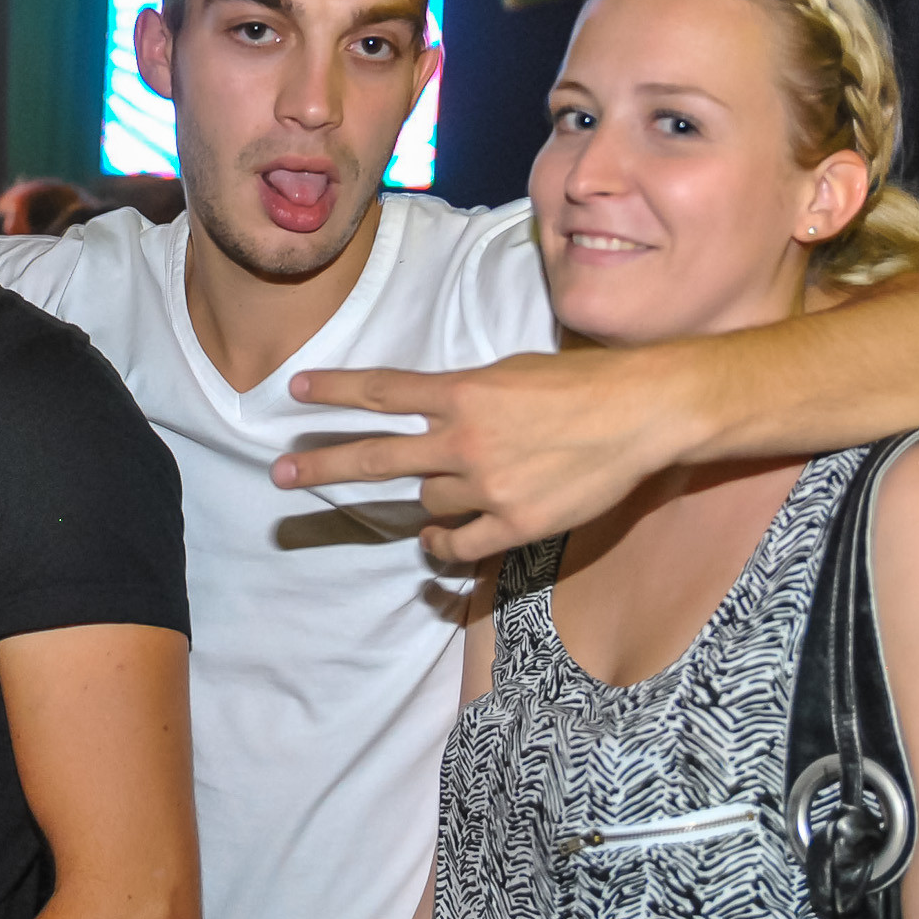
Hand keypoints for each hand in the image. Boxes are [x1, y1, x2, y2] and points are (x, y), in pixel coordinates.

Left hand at [269, 347, 701, 561]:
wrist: (640, 414)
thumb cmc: (580, 385)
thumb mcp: (511, 373)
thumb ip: (464, 395)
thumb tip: (431, 411)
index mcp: (463, 393)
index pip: (383, 392)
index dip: (335, 392)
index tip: (294, 392)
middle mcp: (464, 440)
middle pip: (376, 455)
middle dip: (322, 467)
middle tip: (278, 477)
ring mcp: (486, 485)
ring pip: (427, 502)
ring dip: (433, 497)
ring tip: (468, 484)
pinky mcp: (514, 523)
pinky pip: (457, 544)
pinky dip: (443, 545)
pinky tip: (438, 544)